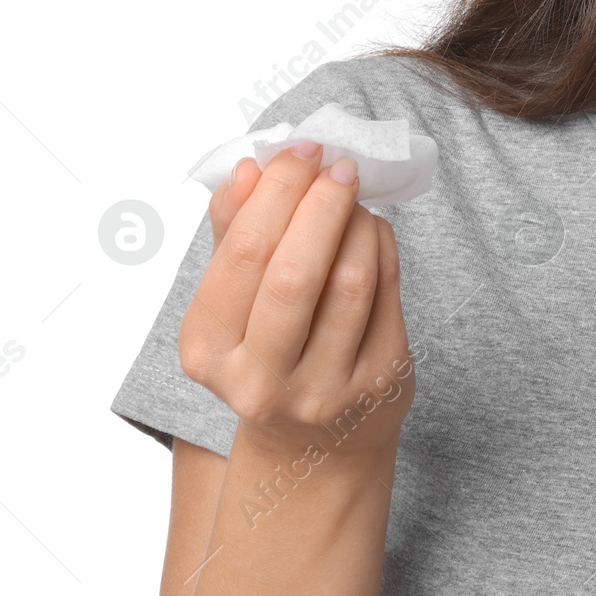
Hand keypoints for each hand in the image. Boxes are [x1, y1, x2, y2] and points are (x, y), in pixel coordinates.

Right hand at [177, 140, 414, 462]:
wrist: (315, 444)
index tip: (300, 151)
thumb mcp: (233, 302)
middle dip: (320, 204)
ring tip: (355, 197)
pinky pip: (387, 294)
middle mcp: (258, 381)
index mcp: (207, 351)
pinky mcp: (377, 385)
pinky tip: (373, 229)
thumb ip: (233, 234)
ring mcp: (323, 390)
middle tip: (338, 165)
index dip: (276, 193)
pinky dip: (382, 246)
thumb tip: (246, 169)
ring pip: (349, 281)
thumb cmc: (269, 351)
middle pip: (295, 273)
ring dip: (357, 222)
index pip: (242, 255)